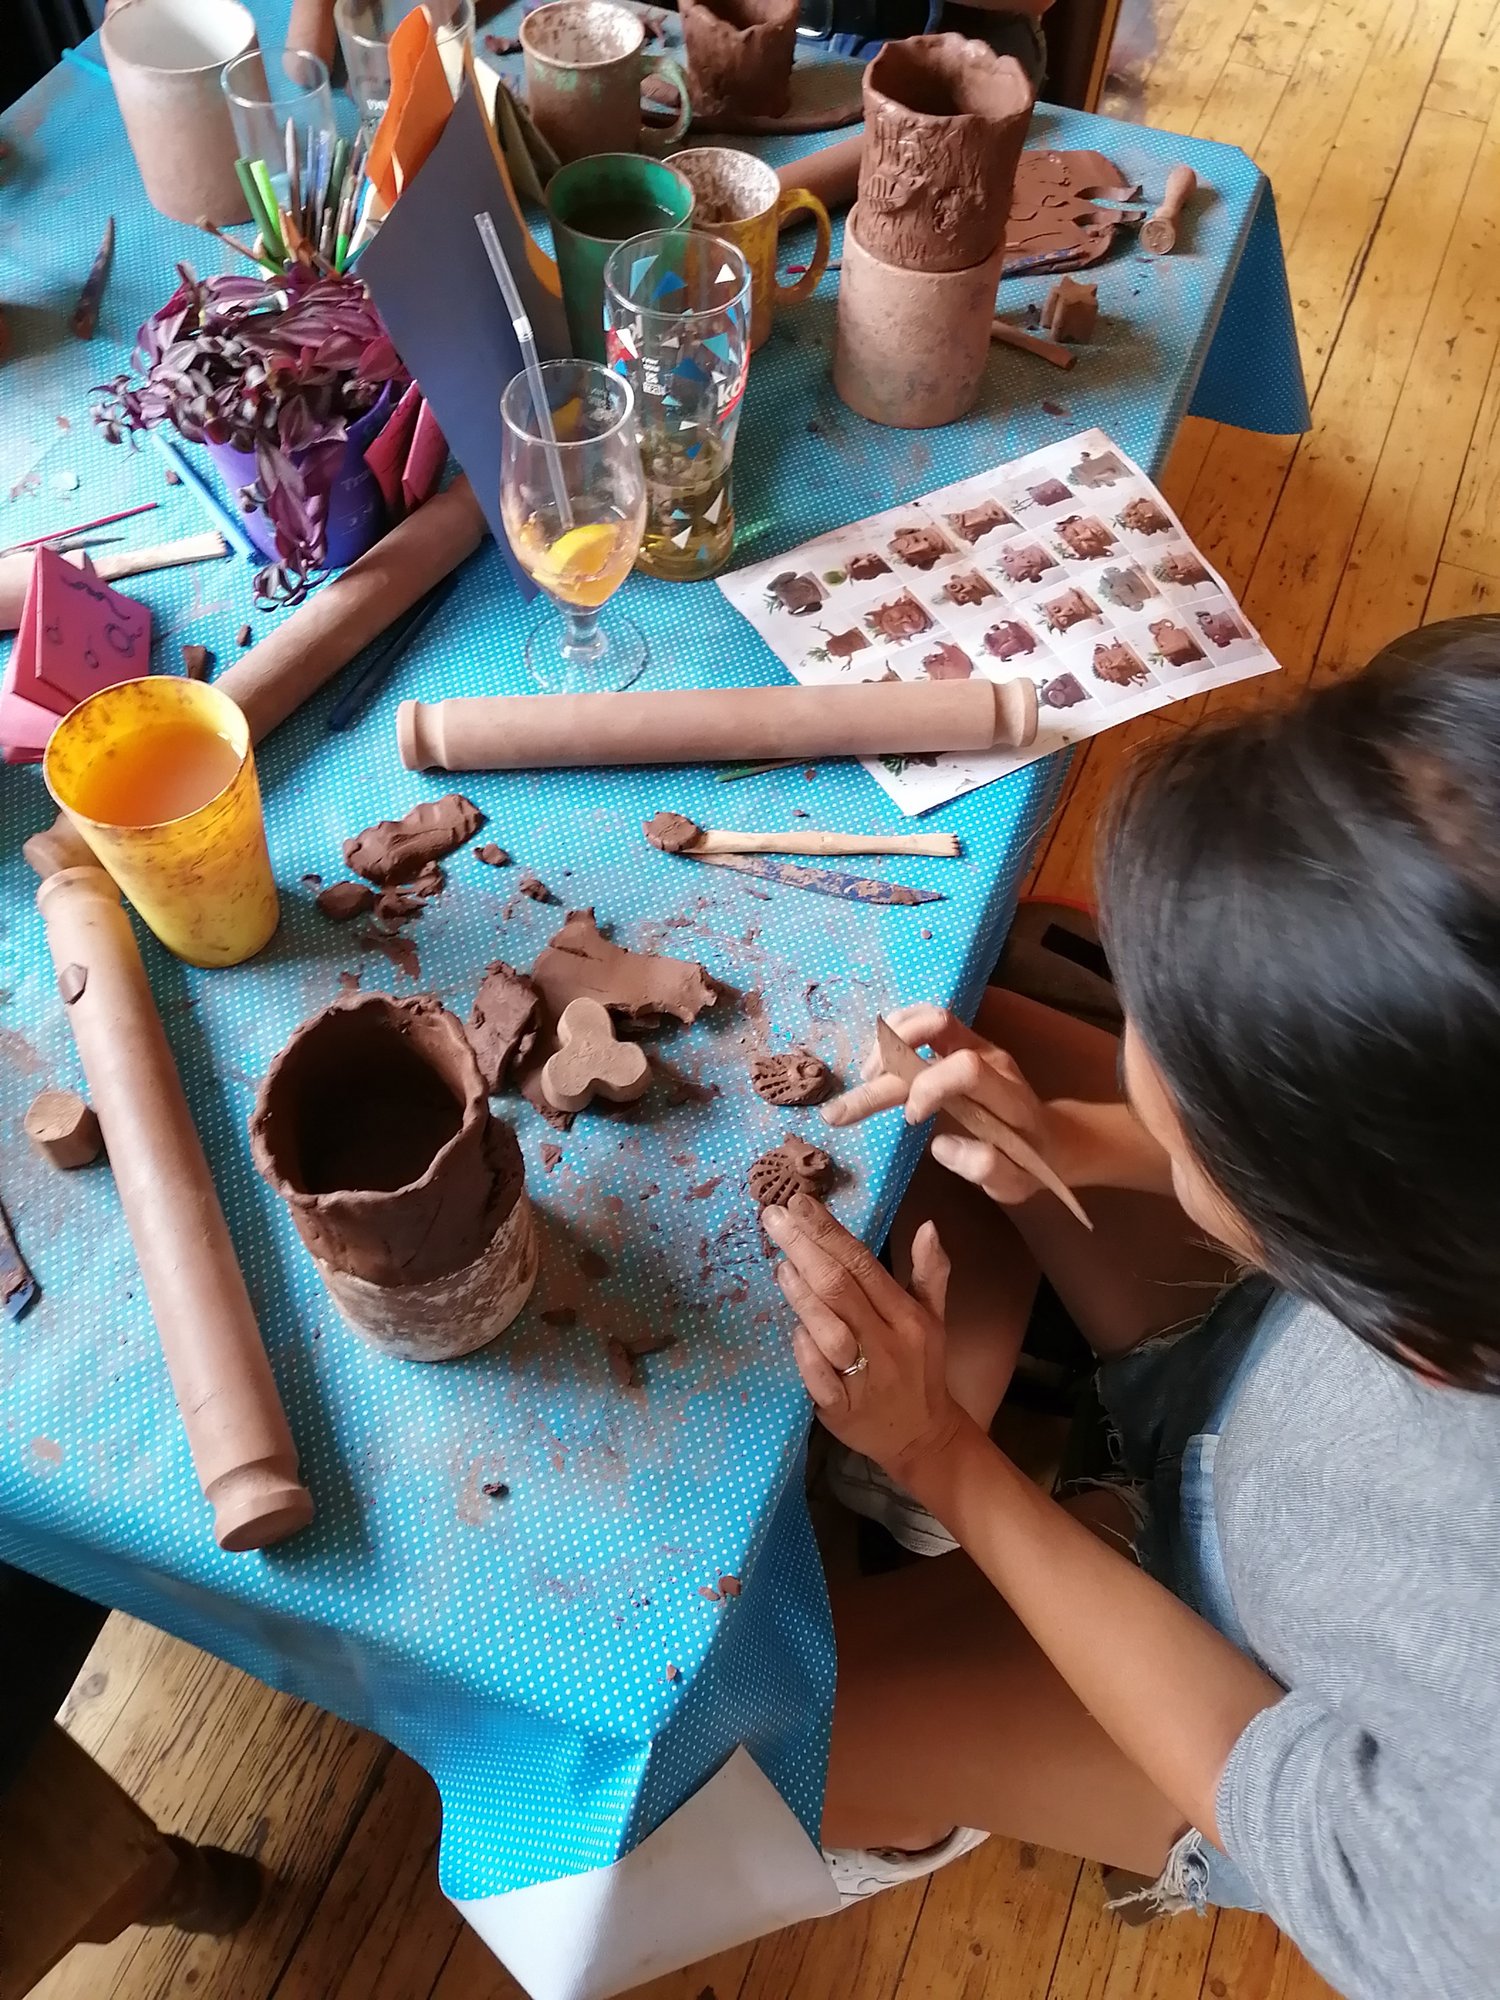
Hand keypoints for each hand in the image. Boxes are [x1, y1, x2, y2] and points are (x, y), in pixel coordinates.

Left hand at [762, 1194, 966, 1481]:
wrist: (924, 1437)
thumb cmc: (921, 1368)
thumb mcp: (935, 1318)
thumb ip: (930, 1272)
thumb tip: (927, 1226)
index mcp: (906, 1316)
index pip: (864, 1264)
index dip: (830, 1232)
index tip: (799, 1202)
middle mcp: (886, 1342)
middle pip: (841, 1289)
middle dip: (805, 1249)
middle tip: (772, 1216)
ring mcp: (864, 1378)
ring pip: (830, 1331)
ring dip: (803, 1297)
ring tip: (779, 1264)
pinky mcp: (842, 1409)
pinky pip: (819, 1378)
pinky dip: (805, 1353)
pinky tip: (792, 1329)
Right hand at [822, 1003, 1064, 1207]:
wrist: (1049, 1138)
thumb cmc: (1027, 1164)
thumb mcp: (1013, 1184)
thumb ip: (984, 1168)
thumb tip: (940, 1145)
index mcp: (1007, 1095)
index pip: (966, 1068)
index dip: (929, 1087)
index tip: (910, 1120)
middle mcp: (991, 1058)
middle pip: (934, 1038)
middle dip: (882, 1071)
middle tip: (839, 1112)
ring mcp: (976, 1044)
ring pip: (929, 1016)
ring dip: (888, 1042)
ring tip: (863, 1078)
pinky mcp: (961, 1041)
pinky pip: (926, 1019)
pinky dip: (894, 1033)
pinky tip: (875, 1062)